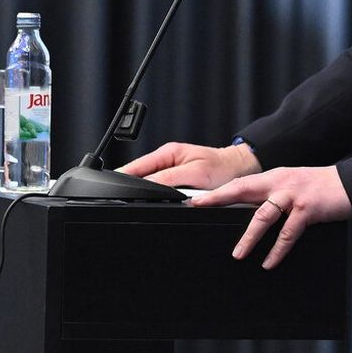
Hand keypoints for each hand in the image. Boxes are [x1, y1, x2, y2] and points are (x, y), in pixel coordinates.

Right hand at [119, 141, 260, 189]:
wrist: (239, 170)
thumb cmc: (222, 169)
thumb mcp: (195, 174)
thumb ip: (169, 179)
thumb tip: (148, 186)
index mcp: (168, 153)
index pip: (137, 166)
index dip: (123, 176)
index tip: (112, 187)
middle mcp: (167, 159)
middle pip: (140, 175)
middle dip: (132, 186)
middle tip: (124, 198)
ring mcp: (171, 169)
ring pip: (149, 183)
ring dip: (145, 192)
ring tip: (139, 200)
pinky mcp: (177, 179)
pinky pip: (161, 187)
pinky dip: (157, 194)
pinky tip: (157, 200)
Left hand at [192, 166, 351, 268]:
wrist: (351, 183)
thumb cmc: (321, 188)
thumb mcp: (293, 185)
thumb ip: (274, 196)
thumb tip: (254, 216)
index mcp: (274, 178)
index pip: (240, 183)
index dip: (218, 191)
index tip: (197, 199)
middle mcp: (280, 183)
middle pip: (243, 190)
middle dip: (220, 198)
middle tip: (200, 208)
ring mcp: (293, 195)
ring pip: (263, 215)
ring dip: (249, 237)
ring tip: (238, 254)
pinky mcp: (308, 209)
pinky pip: (288, 233)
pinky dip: (277, 250)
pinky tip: (269, 262)